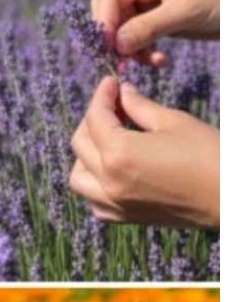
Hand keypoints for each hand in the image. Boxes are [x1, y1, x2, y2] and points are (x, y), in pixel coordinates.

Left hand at [69, 76, 219, 229]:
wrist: (236, 198)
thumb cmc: (211, 156)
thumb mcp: (173, 122)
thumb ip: (139, 106)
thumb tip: (122, 92)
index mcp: (119, 155)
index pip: (95, 117)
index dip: (102, 95)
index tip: (112, 82)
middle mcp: (110, 182)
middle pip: (81, 143)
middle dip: (93, 120)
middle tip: (115, 106)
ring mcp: (119, 204)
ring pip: (79, 177)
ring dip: (86, 154)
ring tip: (109, 139)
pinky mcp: (131, 218)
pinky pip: (96, 204)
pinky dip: (95, 186)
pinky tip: (112, 171)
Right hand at [91, 0, 219, 63]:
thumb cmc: (224, 0)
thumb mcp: (186, 13)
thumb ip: (148, 27)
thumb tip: (115, 45)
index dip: (104, 23)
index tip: (107, 51)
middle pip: (112, 10)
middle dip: (115, 36)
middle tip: (123, 62)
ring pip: (123, 24)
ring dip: (132, 46)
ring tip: (151, 63)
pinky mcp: (159, 13)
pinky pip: (139, 32)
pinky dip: (144, 48)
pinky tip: (159, 59)